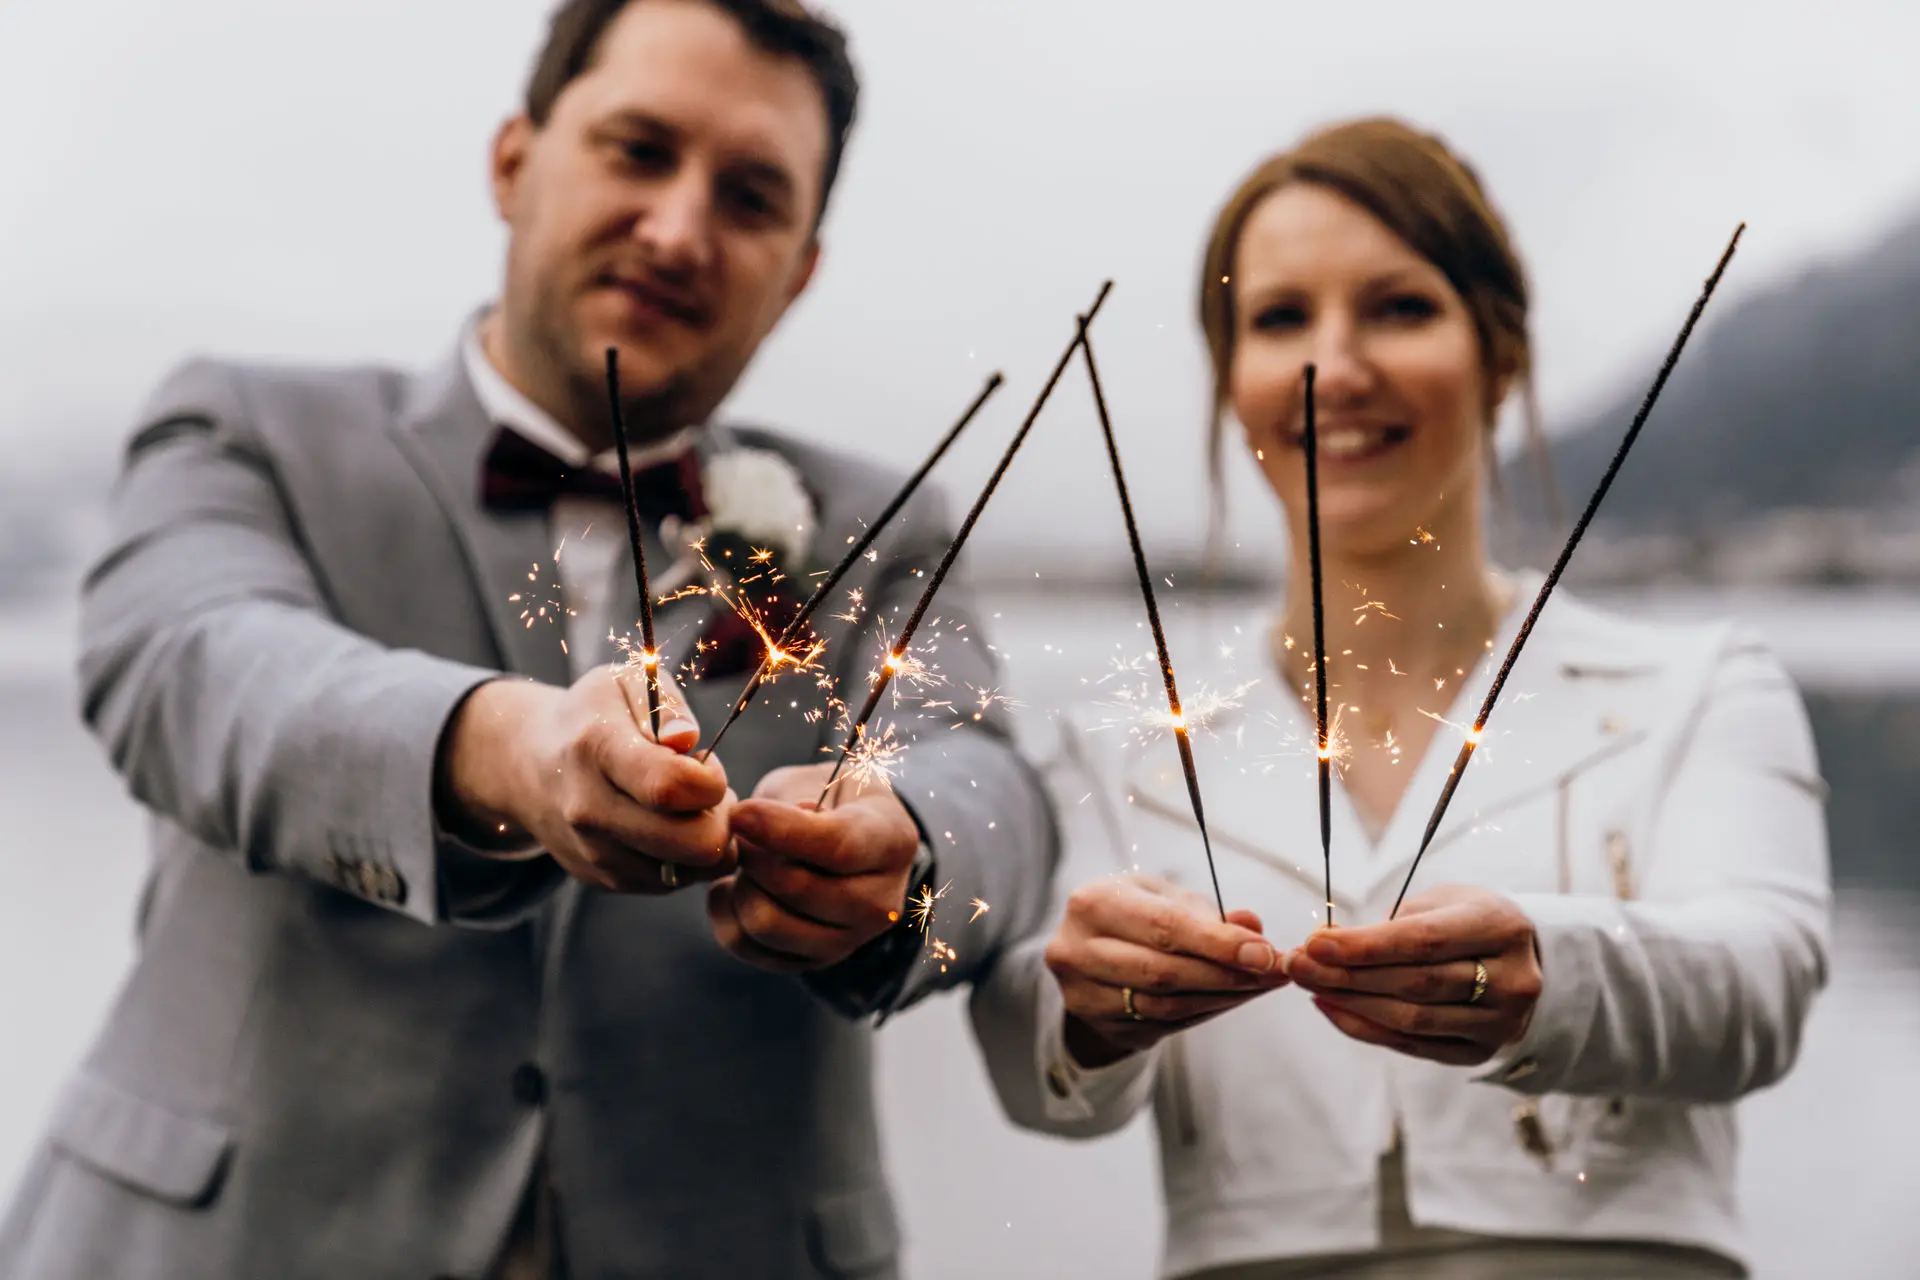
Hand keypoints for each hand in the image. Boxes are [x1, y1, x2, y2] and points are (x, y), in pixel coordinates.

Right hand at [439, 663, 735, 892]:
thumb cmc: (594, 715)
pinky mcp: (603, 880)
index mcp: (596, 750)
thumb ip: (667, 705)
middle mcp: (589, 810)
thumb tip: (687, 740)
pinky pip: (674, 884)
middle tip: (708, 792)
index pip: (670, 787)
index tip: (704, 764)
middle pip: (694, 844)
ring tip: (687, 807)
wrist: (530, 764)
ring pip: (692, 872)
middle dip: (722, 817)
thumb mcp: (626, 683)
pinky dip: (686, 860)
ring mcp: (594, 853)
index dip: (710, 779)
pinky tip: (670, 826)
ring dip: (707, 841)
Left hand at [706, 761, 922, 973]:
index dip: (781, 830)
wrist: (847, 841)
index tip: (740, 813)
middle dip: (753, 855)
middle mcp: (881, 902)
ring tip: (744, 862)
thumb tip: (757, 827)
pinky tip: (734, 886)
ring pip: (768, 925)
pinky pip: (748, 948)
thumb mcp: (819, 781)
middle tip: (740, 831)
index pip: (838, 847)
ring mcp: (850, 940)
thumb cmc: (830, 802)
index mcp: (893, 843)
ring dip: (741, 886)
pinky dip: (727, 915)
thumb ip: (793, 799)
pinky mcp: (813, 962)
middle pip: (798, 889)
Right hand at [1044, 875, 1287, 1068]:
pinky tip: (1232, 998)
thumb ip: (1207, 913)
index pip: (1164, 927)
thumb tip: (1253, 927)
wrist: (1087, 952)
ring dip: (1223, 998)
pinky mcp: (1100, 1025)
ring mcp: (1083, 994)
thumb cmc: (1133, 915)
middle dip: (1226, 975)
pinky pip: (1164, 1025)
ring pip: (1166, 1005)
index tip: (1264, 953)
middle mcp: (1078, 950)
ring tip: (1261, 985)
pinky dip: (1206, 1012)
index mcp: (1094, 904)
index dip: (1217, 943)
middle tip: (1273, 972)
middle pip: (1163, 972)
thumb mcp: (1163, 898)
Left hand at [1284, 884, 1542, 1065]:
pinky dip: (1365, 1028)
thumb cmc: (1467, 922)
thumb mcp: (1442, 902)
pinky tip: (1331, 1007)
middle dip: (1346, 975)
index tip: (1315, 942)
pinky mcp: (1479, 1053)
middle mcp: (1510, 980)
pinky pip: (1412, 1046)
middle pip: (1415, 984)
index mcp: (1501, 928)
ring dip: (1350, 1003)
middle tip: (1297, 964)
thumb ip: (1391, 921)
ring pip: (1411, 1019)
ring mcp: (1499, 1023)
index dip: (1365, 945)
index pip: (1424, 941)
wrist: (1520, 962)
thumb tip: (1325, 943)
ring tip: (1309, 985)